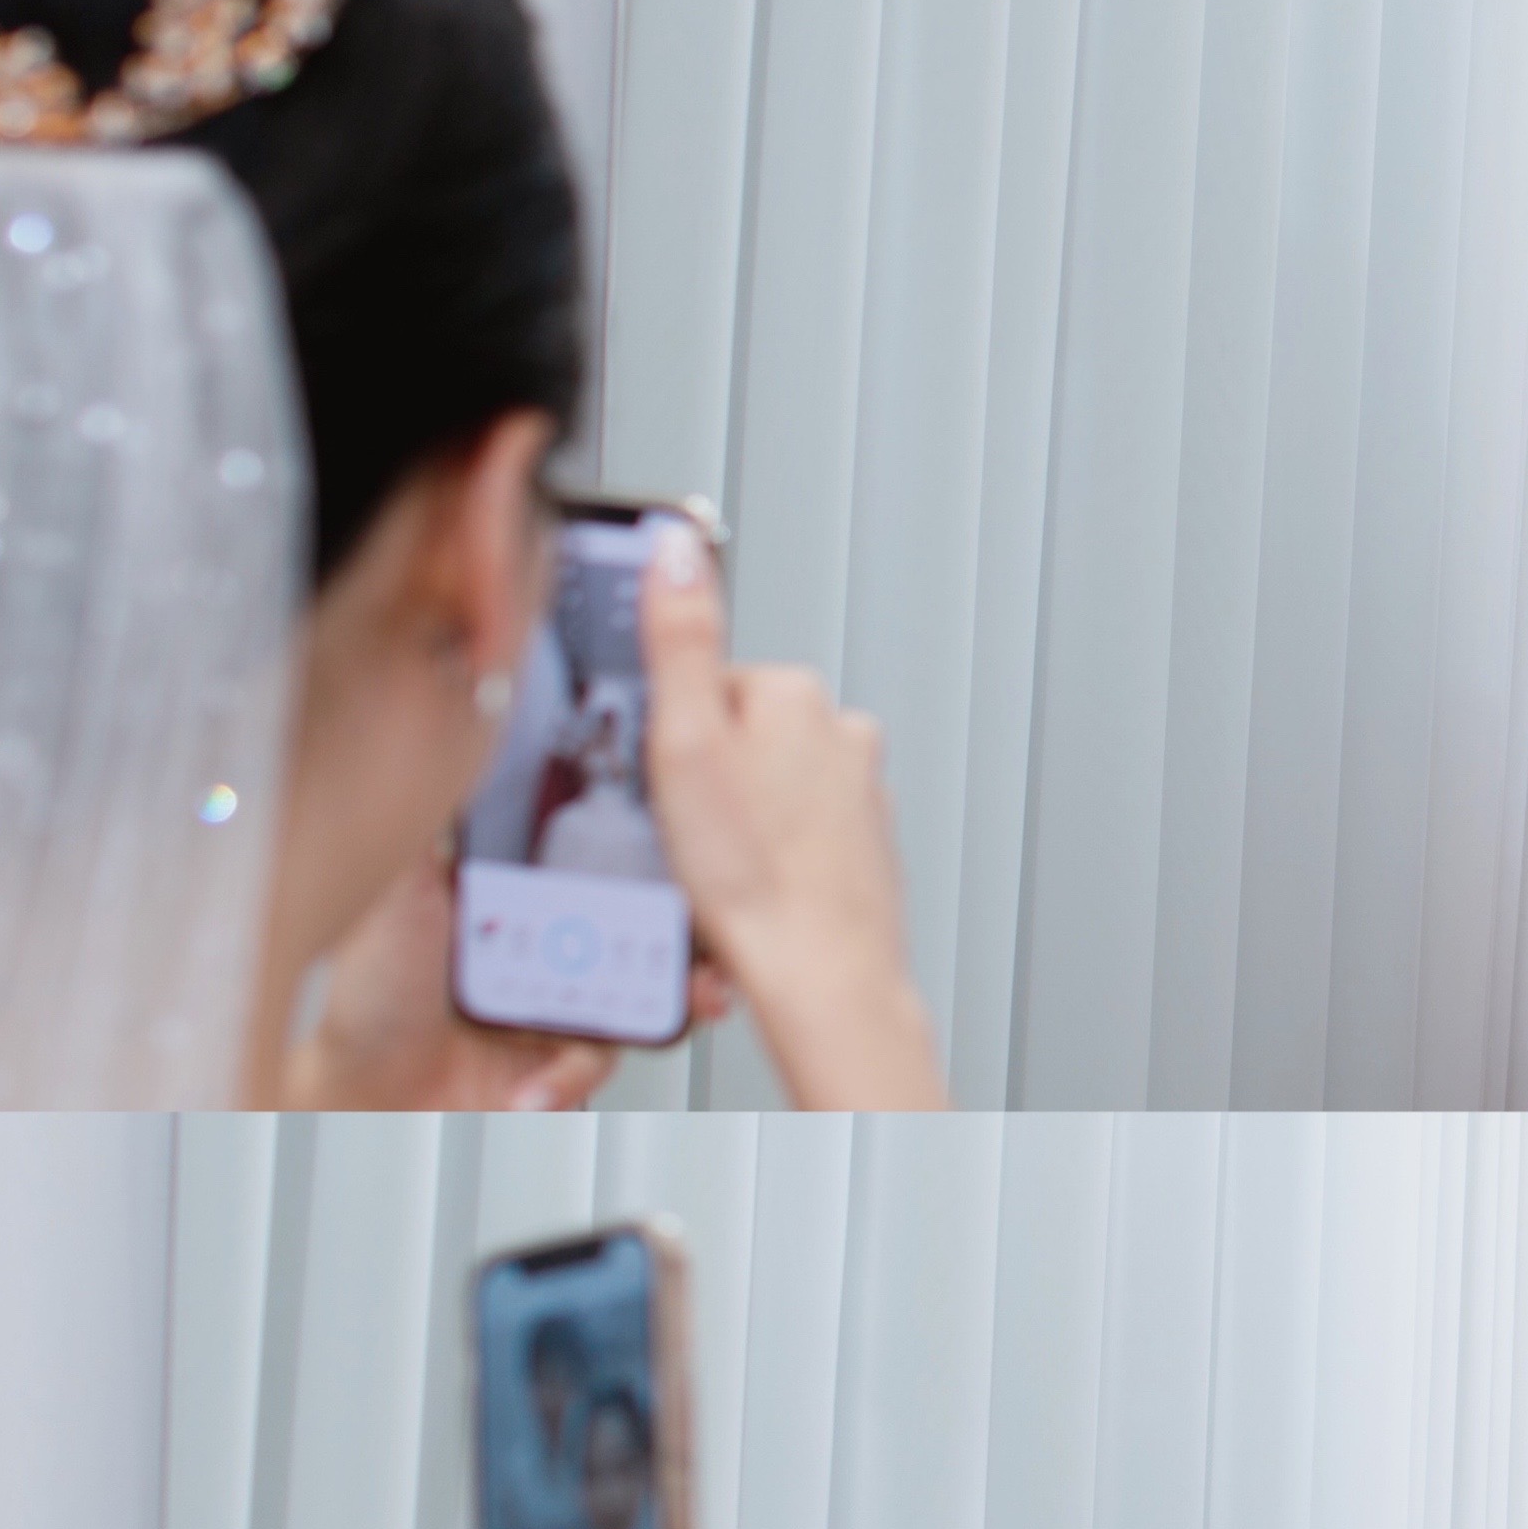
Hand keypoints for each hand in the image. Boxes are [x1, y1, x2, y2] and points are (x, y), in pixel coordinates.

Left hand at [283, 848, 724, 1109]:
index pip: (595, 867)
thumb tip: (447, 747)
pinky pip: (598, 1060)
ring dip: (674, 998)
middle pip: (639, 926)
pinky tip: (540, 1078)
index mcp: (514, 899)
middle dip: (687, 930)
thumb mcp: (395, 891)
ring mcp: (559, 1006)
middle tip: (706, 934)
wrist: (358, 1093)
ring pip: (643, 991)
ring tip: (688, 999)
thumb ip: (431, 826)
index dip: (645, 860)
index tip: (684, 851)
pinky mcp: (562, 1061)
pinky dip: (572, 1074)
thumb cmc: (364, 998)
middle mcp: (544, 949)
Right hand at [637, 520, 947, 1109]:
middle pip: (732, 741)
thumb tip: (675, 548)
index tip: (665, 786)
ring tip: (721, 875)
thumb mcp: (685, 744)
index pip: (701, 691)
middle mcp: (843, 735)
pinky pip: (789, 841)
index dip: (667, 743)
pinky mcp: (863, 848)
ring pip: (761, 794)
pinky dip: (766, 862)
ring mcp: (860, 794)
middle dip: (703, 787)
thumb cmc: (754, 879)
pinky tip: (750, 895)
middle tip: (690, 839)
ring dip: (733, 830)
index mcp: (797, 696)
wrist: (821, 981)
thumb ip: (679, 639)